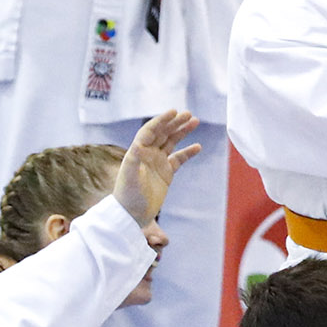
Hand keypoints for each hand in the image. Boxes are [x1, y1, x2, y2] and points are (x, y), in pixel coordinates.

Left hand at [112, 110, 202, 224]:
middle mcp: (148, 153)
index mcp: (138, 151)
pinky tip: (198, 146)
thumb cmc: (127, 195)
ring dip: (182, 131)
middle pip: (163, 133)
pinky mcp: (166, 173)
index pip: (150, 130)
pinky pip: (179, 159)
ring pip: (172, 142)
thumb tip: (138, 144)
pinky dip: (188, 152)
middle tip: (188, 114)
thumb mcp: (129, 177)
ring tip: (195, 121)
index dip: (161, 120)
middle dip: (175, 122)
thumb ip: (133, 160)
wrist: (131, 215)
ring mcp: (158, 162)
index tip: (174, 112)